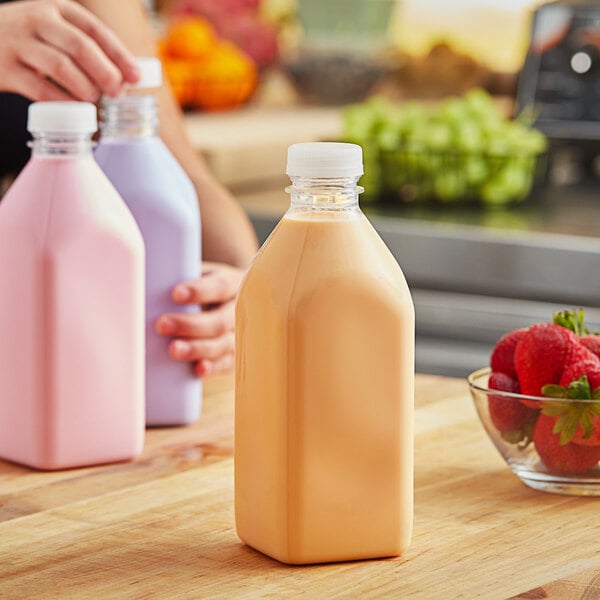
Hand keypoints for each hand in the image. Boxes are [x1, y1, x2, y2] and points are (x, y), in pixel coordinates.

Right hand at [0, 0, 138, 101]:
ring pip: (61, 66)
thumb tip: (124, 82)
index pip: (96, 30)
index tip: (136, 77)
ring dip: (84, 88)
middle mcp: (37, 19)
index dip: (120, 56)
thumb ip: (87, 50)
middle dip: (105, 73)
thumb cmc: (28, 41)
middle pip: (80, 46)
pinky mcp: (5, 68)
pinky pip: (40, 88)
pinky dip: (62, 101)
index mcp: (57, 9)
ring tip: (92, 99)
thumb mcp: (55, 32)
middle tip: (116, 92)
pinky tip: (71, 107)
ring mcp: (18, 42)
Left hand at [155, 262, 245, 377]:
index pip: (219, 286)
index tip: (175, 293)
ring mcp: (238, 335)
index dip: (200, 291)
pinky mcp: (234, 356)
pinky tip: (197, 369)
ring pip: (223, 344)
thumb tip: (140, 283)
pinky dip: (212, 367)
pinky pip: (226, 363)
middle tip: (162, 325)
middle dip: (191, 324)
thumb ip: (177, 278)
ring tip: (173, 350)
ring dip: (198, 348)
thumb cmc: (202, 288)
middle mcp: (238, 311)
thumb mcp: (197, 275)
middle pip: (220, 320)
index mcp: (232, 284)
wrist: (227, 303)